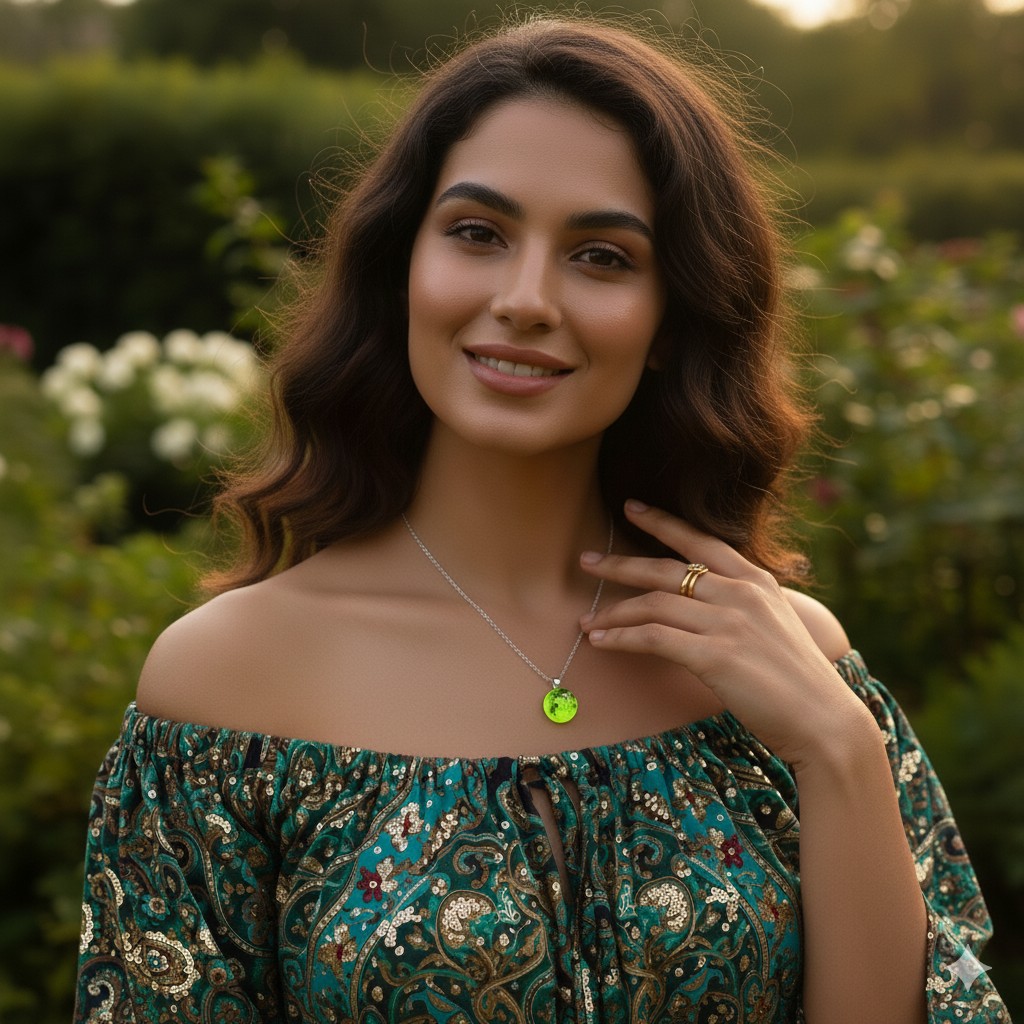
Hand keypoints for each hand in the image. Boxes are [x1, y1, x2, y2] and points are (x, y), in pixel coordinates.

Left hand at [579, 500, 870, 769]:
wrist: (826, 722)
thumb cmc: (799, 682)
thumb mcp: (776, 626)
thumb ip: (744, 607)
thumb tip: (705, 604)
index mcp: (758, 581)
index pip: (700, 540)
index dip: (662, 522)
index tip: (631, 508)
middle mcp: (741, 593)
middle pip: (665, 568)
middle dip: (620, 564)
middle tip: (586, 561)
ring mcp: (728, 622)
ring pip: (653, 604)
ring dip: (612, 612)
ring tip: (585, 620)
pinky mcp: (714, 655)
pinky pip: (653, 638)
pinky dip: (621, 638)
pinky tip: (601, 642)